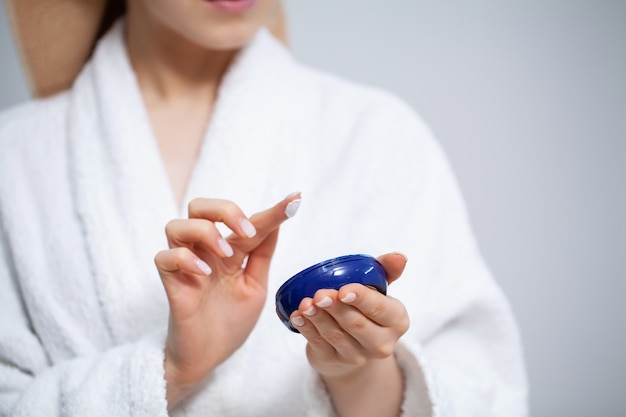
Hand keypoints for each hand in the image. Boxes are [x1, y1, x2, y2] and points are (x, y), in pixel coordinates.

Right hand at [155, 193, 300, 406]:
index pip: (247, 221)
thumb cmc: (230, 322)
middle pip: (199, 206)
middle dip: (225, 210)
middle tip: (247, 231)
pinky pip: (164, 258)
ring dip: (205, 232)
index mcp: (229, 251)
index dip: (272, 210)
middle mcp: (205, 252)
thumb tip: (277, 223)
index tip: (295, 201)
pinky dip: (184, 259)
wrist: (208, 358)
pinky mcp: (171, 285)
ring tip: (226, 255)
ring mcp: (185, 266)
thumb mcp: (255, 285)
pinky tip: (204, 273)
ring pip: (176, 225)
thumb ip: (262, 255)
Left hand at [289, 253, 408, 416]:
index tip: (344, 290)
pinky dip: (306, 328)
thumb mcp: (379, 289)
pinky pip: (318, 344)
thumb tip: (399, 257)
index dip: (362, 299)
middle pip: (356, 324)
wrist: (355, 346)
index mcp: (397, 321)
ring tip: (306, 303)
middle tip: (320, 294)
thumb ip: (387, 270)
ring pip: (335, 335)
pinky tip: (298, 316)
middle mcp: (382, 343)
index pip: (380, 309)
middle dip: (336, 308)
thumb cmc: (367, 309)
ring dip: (318, 317)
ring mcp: (358, 356)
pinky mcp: (334, 362)